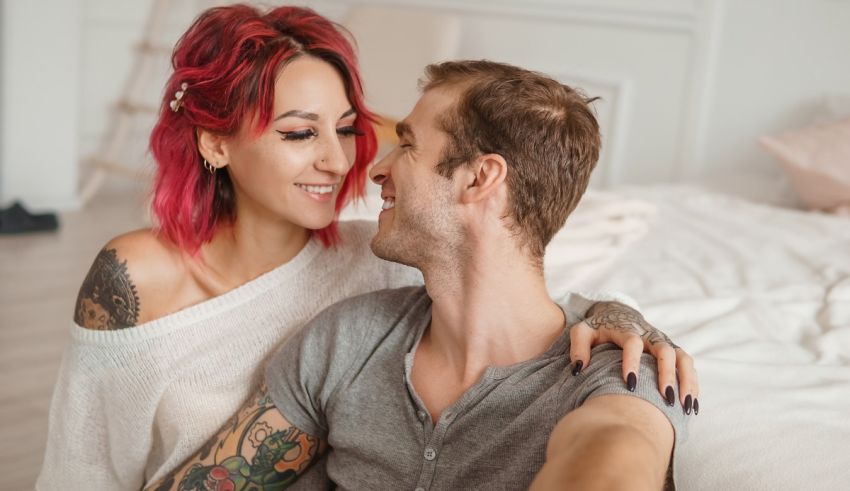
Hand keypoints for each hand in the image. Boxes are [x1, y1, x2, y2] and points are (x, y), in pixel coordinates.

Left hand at [568, 301, 698, 414]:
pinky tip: (692, 405)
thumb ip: (578, 347)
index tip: (629, 384)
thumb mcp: (582, 332)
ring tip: (685, 407)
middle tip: (667, 399)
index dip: (632, 362)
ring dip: (687, 381)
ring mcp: (664, 342)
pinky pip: (688, 365)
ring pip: (683, 358)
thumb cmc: (598, 328)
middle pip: (665, 351)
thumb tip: (578, 368)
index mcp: (627, 330)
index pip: (633, 343)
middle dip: (668, 375)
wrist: (617, 313)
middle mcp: (650, 335)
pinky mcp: (673, 350)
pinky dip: (692, 383)